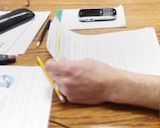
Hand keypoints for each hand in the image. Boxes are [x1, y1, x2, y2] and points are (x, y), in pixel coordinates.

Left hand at [45, 57, 159, 108]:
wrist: (109, 84)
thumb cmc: (100, 71)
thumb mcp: (84, 61)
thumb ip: (70, 62)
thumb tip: (62, 62)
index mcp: (68, 69)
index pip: (50, 66)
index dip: (51, 63)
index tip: (54, 62)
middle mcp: (66, 81)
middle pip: (53, 75)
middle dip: (59, 71)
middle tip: (67, 68)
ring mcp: (68, 91)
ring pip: (59, 84)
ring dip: (63, 80)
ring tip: (76, 77)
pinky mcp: (72, 99)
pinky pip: (65, 92)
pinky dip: (69, 88)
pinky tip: (79, 84)